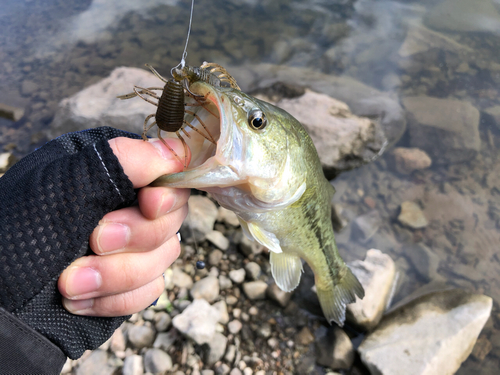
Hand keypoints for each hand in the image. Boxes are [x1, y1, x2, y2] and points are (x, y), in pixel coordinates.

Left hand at [58, 137, 189, 316]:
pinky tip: (80, 299)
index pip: (170, 173)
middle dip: (135, 236)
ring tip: (70, 282)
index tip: (148, 204)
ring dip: (118, 274)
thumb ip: (119, 162)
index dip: (168, 192)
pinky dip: (117, 299)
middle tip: (94, 241)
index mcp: (115, 171)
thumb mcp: (60, 186)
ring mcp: (133, 246)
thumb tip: (173, 152)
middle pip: (172, 218)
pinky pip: (151, 290)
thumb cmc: (15, 233)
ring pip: (165, 257)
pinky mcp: (131, 282)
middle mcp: (129, 205)